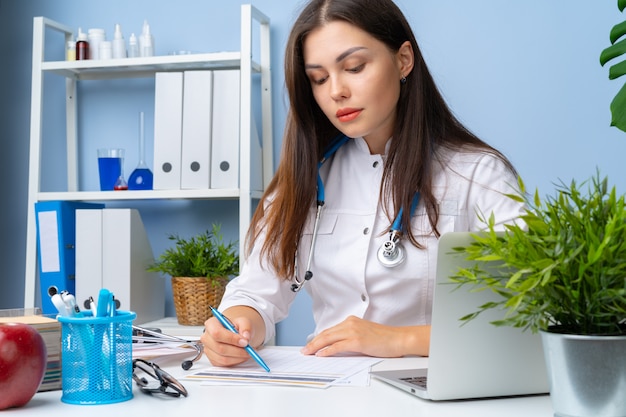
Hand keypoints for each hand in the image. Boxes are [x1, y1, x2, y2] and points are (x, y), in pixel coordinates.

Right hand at [200, 307, 263, 366]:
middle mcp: (207, 337)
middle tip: (249, 349)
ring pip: (222, 358)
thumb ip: (246, 327)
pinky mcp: (212, 360)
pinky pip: (224, 364)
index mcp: (211, 324)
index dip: (231, 339)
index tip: (244, 342)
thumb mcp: (244, 322)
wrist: (236, 334)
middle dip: (237, 351)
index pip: (217, 333)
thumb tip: (246, 337)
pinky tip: (242, 356)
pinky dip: (236, 362)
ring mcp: (208, 350)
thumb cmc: (237, 327)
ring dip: (238, 357)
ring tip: (248, 353)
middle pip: (219, 348)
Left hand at [300, 315, 429, 357]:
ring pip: (329, 338)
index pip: (330, 330)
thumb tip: (338, 347)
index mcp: (352, 321)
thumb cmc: (385, 338)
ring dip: (316, 346)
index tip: (311, 344)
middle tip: (304, 350)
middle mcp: (351, 323)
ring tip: (308, 352)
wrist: (398, 338)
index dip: (318, 338)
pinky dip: (327, 351)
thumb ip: (351, 337)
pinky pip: (337, 346)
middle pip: (326, 333)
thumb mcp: (364, 334)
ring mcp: (353, 331)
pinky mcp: (357, 341)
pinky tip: (321, 354)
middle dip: (313, 342)